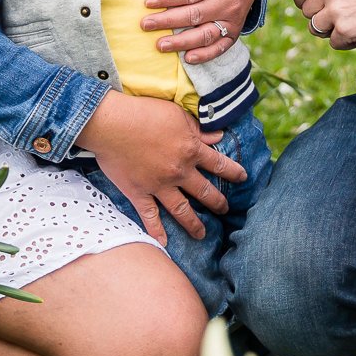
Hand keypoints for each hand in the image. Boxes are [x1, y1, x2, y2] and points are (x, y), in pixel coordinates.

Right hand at [75, 91, 246, 243]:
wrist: (112, 124)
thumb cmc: (144, 112)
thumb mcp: (177, 114)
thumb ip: (198, 129)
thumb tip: (219, 136)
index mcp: (191, 150)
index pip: (219, 164)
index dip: (233, 172)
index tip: (243, 178)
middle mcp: (179, 172)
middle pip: (204, 192)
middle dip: (217, 202)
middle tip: (225, 209)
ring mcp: (159, 186)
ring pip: (182, 210)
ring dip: (194, 224)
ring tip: (202, 234)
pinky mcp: (139, 193)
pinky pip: (150, 216)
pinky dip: (156, 231)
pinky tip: (163, 243)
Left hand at [143, 0, 256, 64]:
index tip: (148, 2)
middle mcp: (227, 3)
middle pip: (194, 15)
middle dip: (168, 21)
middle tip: (146, 24)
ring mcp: (231, 21)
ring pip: (205, 35)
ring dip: (182, 42)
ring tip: (160, 45)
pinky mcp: (233, 34)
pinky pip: (219, 48)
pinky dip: (205, 55)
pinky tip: (188, 58)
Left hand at [289, 0, 355, 48]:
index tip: (313, 4)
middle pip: (305, 11)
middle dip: (320, 16)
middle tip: (341, 15)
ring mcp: (337, 10)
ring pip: (316, 29)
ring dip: (330, 30)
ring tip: (351, 22)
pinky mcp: (347, 30)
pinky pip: (334, 43)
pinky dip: (346, 41)